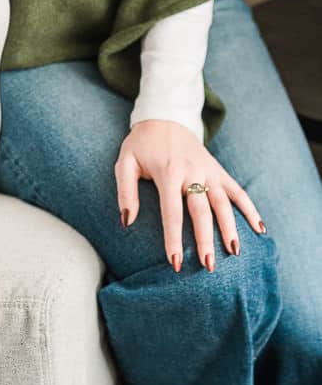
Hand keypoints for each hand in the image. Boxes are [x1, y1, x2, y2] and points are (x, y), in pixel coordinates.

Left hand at [116, 120, 264, 270]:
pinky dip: (250, 209)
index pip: (171, 212)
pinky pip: (238, 191)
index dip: (173, 239)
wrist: (165, 118)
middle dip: (205, 240)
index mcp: (168, 173)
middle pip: (202, 211)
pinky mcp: (218, 170)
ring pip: (223, 203)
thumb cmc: (142, 145)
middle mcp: (192, 173)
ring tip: (235, 253)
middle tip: (209, 266)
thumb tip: (127, 221)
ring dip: (230, 228)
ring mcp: (209, 171)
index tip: (175, 263)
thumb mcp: (125, 162)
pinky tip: (260, 229)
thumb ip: (125, 191)